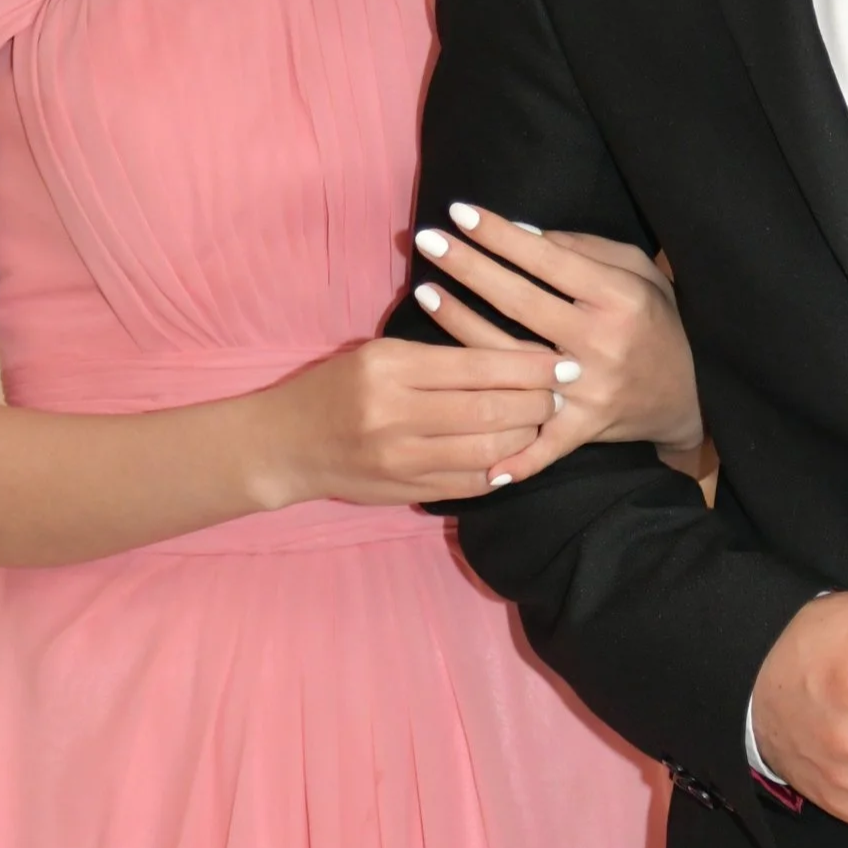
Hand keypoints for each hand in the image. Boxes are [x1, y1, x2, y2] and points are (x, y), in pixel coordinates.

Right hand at [256, 336, 563, 506]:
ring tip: (543, 422)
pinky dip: (502, 469)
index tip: (560, 362)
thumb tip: (515, 360)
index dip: (529, 366)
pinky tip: (516, 454)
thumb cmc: (337, 387)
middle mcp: (396, 415)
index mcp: (391, 367)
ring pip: (489, 451)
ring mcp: (402, 460)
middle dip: (538, 403)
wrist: (285, 444)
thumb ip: (440, 358)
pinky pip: (472, 484)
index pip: (478, 366)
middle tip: (561, 394)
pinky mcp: (407, 491)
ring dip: (527, 438)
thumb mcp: (380, 355)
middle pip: (491, 410)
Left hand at [413, 202, 703, 481]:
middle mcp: (601, 343)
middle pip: (519, 301)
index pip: (547, 260)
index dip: (501, 235)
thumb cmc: (657, 321)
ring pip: (509, 357)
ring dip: (461, 324)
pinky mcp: (583, 427)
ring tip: (425, 292)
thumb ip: (583, 249)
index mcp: (618, 298)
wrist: (691, 394)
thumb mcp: (637, 271)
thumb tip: (522, 231)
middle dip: (468, 266)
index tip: (460, 212)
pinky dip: (508, 450)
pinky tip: (462, 427)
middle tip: (426, 240)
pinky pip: (541, 442)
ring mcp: (588, 389)